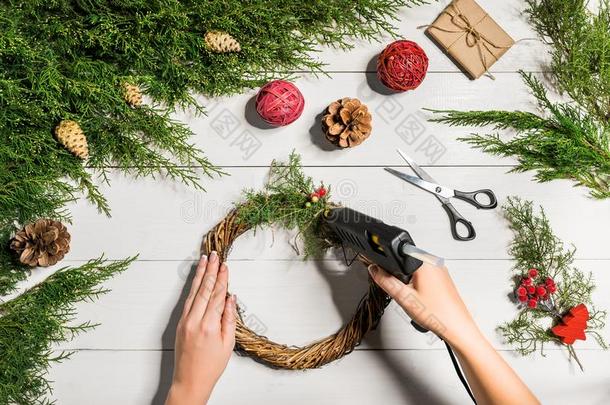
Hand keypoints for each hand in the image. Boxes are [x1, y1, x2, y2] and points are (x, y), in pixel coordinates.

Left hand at [166, 252, 235, 404]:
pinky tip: (196, 280)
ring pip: (193, 292)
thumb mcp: (228, 343)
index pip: (217, 295)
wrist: (190, 381)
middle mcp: (194, 321)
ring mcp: (185, 321)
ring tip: (204, 261)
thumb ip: (229, 318)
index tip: (225, 266)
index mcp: (209, 325)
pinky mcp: (180, 324)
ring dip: (200, 275)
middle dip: (210, 270)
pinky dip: (192, 288)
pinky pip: (187, 301)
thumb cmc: (211, 366)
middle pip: (204, 289)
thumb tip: (230, 298)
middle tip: (214, 255)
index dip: (222, 279)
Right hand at [368, 263, 480, 348]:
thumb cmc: (438, 314)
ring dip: (411, 283)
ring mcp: (441, 271)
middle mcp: (435, 263)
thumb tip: (374, 270)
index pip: (399, 253)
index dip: (389, 265)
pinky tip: (424, 301)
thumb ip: (386, 281)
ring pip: (416, 271)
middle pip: (407, 263)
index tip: (387, 277)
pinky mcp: (444, 280)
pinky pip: (425, 278)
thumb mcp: (404, 298)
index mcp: (425, 262)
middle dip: (401, 277)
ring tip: (416, 300)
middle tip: (405, 293)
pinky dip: (420, 287)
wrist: (458, 329)